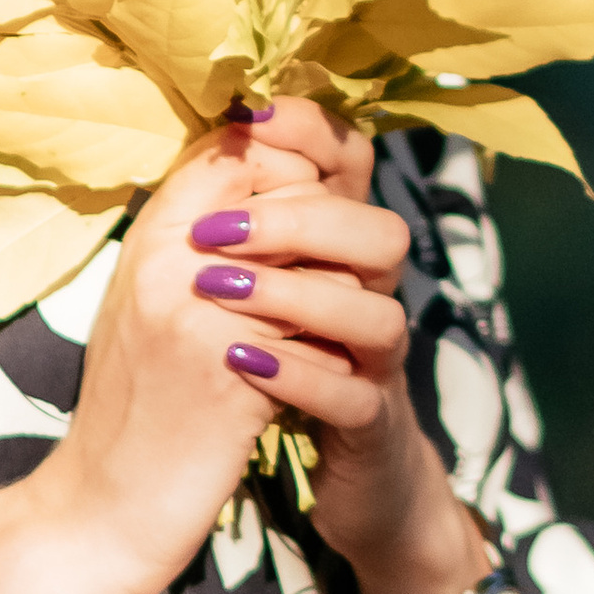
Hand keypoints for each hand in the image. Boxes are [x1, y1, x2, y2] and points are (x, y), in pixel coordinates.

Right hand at [19, 122, 310, 593]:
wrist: (101, 510)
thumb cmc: (134, 402)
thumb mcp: (148, 299)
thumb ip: (198, 238)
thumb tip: (274, 183)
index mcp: (151, 233)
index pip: (242, 149)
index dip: (291, 175)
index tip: (303, 221)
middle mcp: (170, 261)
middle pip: (295, 196)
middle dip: (330, 237)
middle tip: (325, 279)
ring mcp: (201, 318)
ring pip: (325, 268)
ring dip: (339, 303)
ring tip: (321, 334)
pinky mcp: (233, 379)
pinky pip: (319, 341)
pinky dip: (329, 362)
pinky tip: (314, 384)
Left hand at [179, 105, 476, 593]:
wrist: (319, 474)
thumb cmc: (264, 361)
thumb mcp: (246, 279)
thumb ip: (235, 210)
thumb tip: (214, 132)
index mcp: (336, 247)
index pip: (352, 167)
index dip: (314, 134)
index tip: (251, 120)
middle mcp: (368, 295)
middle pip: (377, 232)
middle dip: (300, 220)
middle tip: (218, 231)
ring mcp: (376, 363)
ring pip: (379, 313)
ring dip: (297, 297)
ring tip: (221, 295)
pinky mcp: (368, 427)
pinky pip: (355, 395)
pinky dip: (300, 376)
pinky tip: (243, 362)